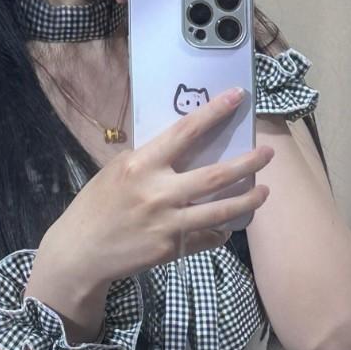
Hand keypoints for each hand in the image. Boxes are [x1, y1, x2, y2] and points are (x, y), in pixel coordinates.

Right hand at [46, 89, 273, 287]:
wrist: (81, 253)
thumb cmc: (96, 206)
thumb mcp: (115, 171)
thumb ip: (148, 159)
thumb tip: (180, 145)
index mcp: (141, 165)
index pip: (185, 132)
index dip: (214, 112)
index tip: (238, 97)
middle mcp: (158, 193)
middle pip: (215, 176)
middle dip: (248, 162)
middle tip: (269, 153)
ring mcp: (167, 224)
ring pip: (220, 210)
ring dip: (247, 199)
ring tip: (265, 191)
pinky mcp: (171, 249)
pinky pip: (207, 238)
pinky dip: (221, 231)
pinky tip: (229, 224)